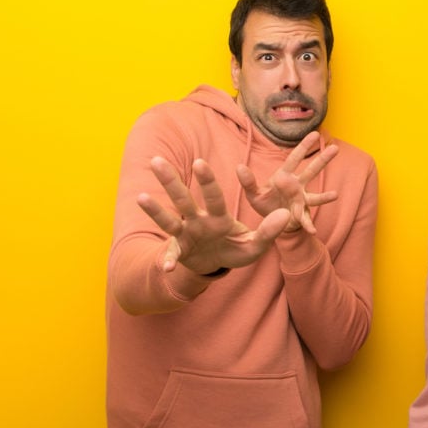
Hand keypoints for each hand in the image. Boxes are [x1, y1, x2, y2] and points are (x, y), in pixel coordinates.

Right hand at [137, 156, 291, 273]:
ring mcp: (186, 235)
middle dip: (171, 182)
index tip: (198, 162)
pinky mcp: (180, 251)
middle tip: (156, 161)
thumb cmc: (235, 248)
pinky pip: (173, 255)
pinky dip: (169, 261)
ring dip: (155, 210)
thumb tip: (286, 214)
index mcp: (218, 216)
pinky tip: (166, 267)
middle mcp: (198, 221)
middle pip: (183, 199)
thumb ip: (269, 231)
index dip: (206, 181)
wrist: (217, 265)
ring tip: (141, 197)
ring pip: (169, 219)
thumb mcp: (256, 244)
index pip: (213, 196)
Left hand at [236, 131, 339, 233]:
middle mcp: (296, 186)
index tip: (315, 133)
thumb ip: (248, 181)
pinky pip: (305, 219)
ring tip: (335, 195)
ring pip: (315, 196)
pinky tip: (312, 230)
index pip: (295, 158)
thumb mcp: (253, 193)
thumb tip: (239, 166)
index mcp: (284, 176)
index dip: (304, 146)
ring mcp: (301, 200)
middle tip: (335, 148)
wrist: (271, 223)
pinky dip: (308, 224)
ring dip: (325, 196)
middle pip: (311, 171)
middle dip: (322, 160)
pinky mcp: (300, 215)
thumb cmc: (265, 203)